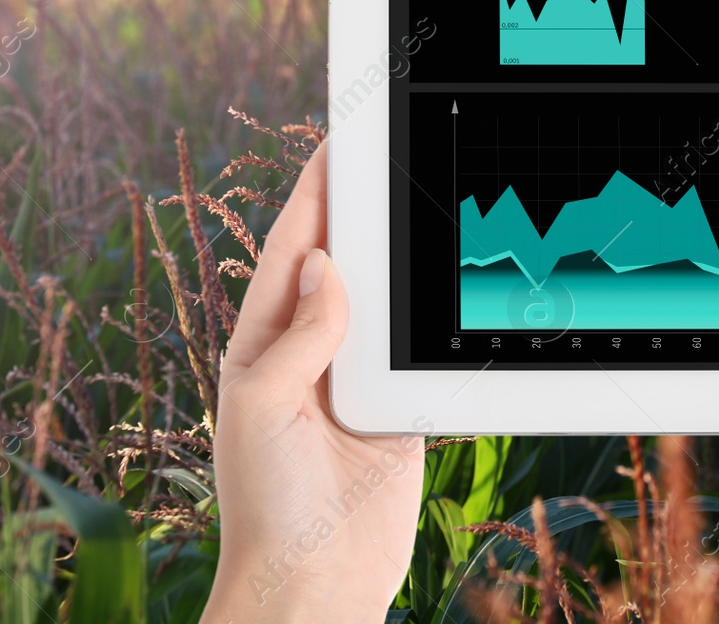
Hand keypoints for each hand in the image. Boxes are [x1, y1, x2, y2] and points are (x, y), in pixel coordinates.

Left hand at [202, 142, 422, 622]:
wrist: (315, 584)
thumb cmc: (267, 503)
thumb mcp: (261, 408)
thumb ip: (299, 335)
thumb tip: (328, 263)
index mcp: (265, 342)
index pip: (294, 248)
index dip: (315, 193)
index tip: (339, 139)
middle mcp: (313, 351)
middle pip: (349, 261)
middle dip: (369, 210)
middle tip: (399, 153)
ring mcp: (359, 378)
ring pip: (391, 299)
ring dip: (411, 258)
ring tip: (435, 202)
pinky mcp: (402, 407)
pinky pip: (423, 349)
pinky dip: (439, 318)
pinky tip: (457, 286)